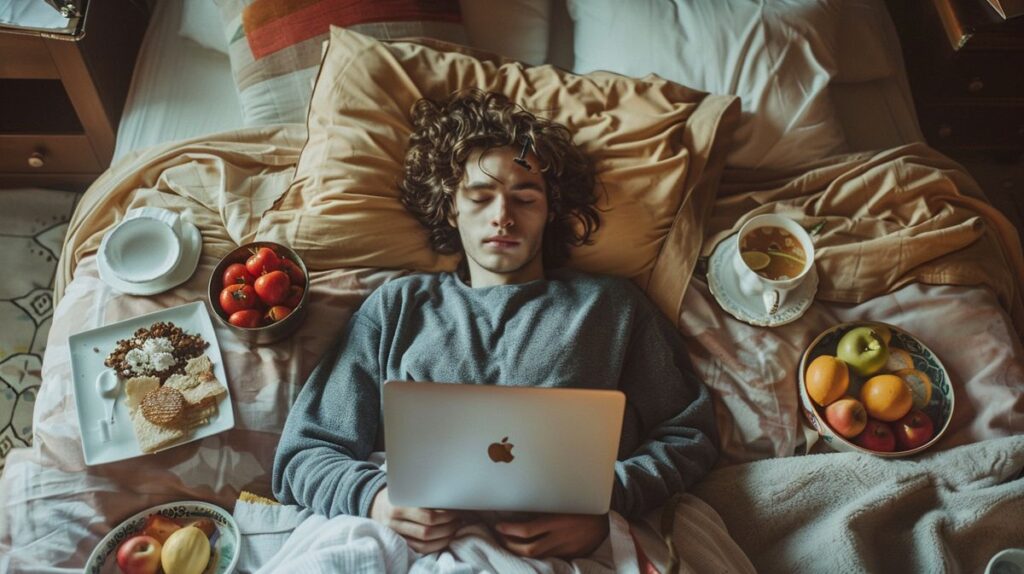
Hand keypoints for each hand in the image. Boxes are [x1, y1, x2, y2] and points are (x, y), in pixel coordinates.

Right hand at [370, 487, 463, 554]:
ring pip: (424, 543)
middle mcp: (394, 522)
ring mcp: (396, 535)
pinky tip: (445, 538)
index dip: (446, 515)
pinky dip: (435, 546)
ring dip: (444, 538)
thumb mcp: (408, 488)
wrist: (378, 504)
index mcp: (398, 505)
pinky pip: (420, 550)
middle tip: (458, 519)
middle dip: (447, 527)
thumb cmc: (399, 492)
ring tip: (454, 528)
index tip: (457, 510)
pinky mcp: (400, 543)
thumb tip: (452, 494)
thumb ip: (424, 491)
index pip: (428, 516)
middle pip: (427, 531)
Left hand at [494, 513, 609, 558]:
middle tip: (499, 538)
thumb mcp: (563, 504)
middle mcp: (560, 537)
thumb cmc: (582, 507)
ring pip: (537, 557)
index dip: (510, 530)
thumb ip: (545, 510)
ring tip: (508, 545)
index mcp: (558, 521)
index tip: (498, 526)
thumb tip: (520, 511)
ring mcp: (565, 549)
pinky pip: (549, 559)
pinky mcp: (570, 556)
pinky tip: (526, 552)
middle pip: (528, 549)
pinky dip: (535, 557)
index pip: (527, 530)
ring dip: (519, 552)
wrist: (606, 522)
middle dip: (509, 545)